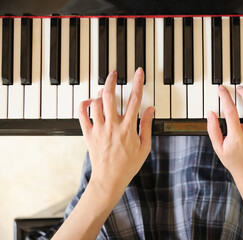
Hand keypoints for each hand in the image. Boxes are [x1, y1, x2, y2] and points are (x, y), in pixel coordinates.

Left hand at [78, 68, 153, 198]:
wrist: (109, 179)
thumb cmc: (128, 165)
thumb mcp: (144, 147)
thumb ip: (147, 126)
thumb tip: (150, 109)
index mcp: (128, 128)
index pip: (135, 100)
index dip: (138, 83)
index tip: (139, 72)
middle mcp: (112, 126)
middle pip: (111, 96)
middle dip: (112, 80)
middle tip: (114, 73)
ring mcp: (99, 129)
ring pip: (96, 103)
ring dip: (100, 93)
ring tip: (105, 90)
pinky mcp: (88, 134)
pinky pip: (82, 114)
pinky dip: (84, 105)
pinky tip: (89, 102)